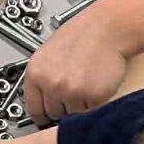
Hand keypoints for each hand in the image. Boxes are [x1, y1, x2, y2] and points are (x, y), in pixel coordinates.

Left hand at [23, 0, 131, 123]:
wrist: (109, 28)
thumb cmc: (83, 35)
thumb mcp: (50, 54)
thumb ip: (43, 78)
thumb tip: (42, 100)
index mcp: (36, 73)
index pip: (34, 109)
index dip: (42, 113)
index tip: (47, 116)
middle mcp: (51, 84)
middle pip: (54, 114)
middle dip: (64, 106)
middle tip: (74, 89)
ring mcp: (72, 92)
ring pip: (74, 113)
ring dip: (81, 104)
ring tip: (86, 82)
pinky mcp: (93, 97)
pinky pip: (92, 110)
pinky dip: (96, 102)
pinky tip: (96, 83)